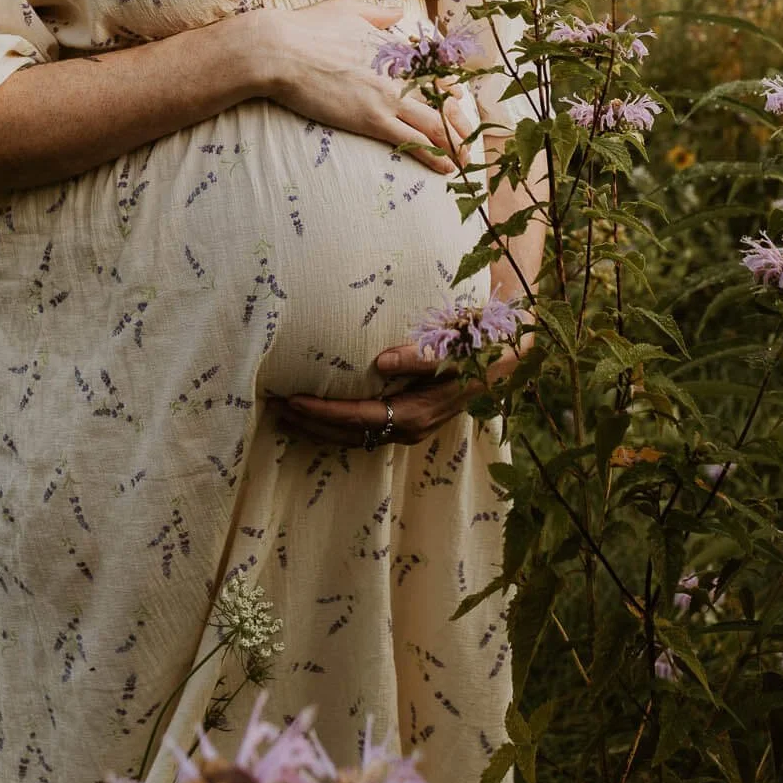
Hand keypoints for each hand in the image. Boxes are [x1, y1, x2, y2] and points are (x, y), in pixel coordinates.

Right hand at [252, 0, 478, 174]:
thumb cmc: (306, 29)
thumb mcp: (346, 10)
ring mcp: (387, 97)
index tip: (457, 99)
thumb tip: (397, 12)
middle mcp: (398, 72)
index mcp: (392, 47)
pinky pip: (413, 141)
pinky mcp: (371, 119)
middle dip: (460, 121)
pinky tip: (448, 168)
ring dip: (455, 144)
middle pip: (442, 99)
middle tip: (470, 138)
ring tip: (465, 161)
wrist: (279, 51)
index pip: (434, 69)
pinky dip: (435, 155)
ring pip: (435, 124)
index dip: (449, 87)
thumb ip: (377, 14)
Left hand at [267, 318, 535, 448]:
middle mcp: (409, 428)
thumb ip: (420, 356)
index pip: (355, 417)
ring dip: (320, 427)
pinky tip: (321, 412)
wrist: (507, 357)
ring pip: (354, 436)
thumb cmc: (477, 346)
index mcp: (415, 414)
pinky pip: (366, 429)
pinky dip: (339, 424)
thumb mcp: (453, 345)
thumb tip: (380, 362)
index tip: (290, 398)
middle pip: (348, 434)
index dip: (320, 410)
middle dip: (310, 423)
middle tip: (274, 407)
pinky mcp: (410, 420)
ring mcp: (410, 428)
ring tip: (287, 412)